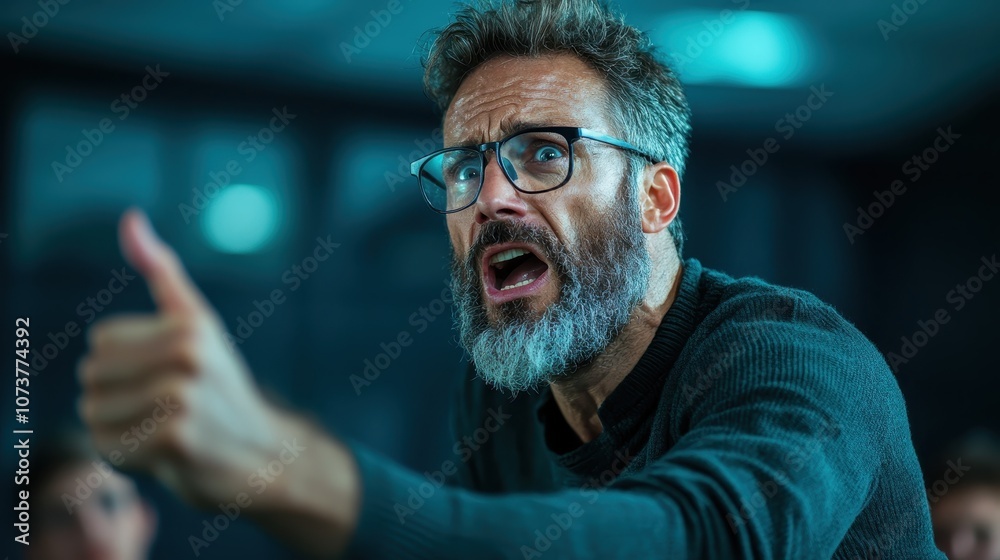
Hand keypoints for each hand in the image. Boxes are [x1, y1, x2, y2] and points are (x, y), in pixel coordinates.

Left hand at [78, 209, 297, 507]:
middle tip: (163, 408)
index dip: (125, 362)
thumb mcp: (198, 322)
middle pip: (92, 374)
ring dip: (116, 427)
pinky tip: (161, 454)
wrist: (264, 456)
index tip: (165, 375)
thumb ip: (162, 272)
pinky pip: (107, 446)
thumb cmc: (222, 386)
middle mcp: (188, 360)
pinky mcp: (171, 442)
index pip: (102, 340)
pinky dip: (125, 455)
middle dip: (117, 395)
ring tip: (160, 429)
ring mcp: (180, 402)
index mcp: (191, 326)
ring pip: (93, 411)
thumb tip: (130, 219)